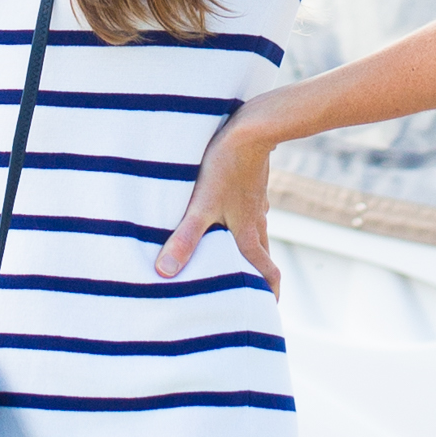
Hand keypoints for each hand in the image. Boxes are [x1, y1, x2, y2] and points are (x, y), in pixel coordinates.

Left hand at [157, 103, 281, 291]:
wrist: (254, 127)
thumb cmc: (226, 167)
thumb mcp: (201, 205)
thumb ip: (184, 239)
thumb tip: (165, 273)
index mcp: (247, 235)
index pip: (267, 272)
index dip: (270, 293)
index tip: (268, 309)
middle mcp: (255, 222)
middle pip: (261, 256)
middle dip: (256, 274)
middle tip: (248, 287)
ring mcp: (255, 202)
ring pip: (255, 232)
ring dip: (247, 248)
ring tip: (230, 255)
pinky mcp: (251, 183)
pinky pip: (248, 210)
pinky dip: (241, 221)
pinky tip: (227, 214)